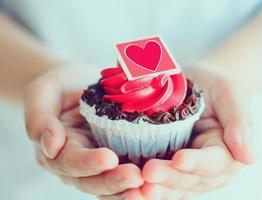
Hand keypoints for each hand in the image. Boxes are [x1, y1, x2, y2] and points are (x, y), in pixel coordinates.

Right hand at [24, 65, 143, 195]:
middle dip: (114, 181)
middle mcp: (76, 163)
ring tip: (149, 188)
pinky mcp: (115, 158)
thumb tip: (51, 147)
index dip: (88, 163)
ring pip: (109, 186)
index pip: (70, 162)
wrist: (78, 85)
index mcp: (57, 149)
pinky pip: (123, 175)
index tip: (109, 158)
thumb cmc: (60, 86)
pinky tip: (155, 183)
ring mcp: (96, 164)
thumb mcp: (43, 92)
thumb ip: (39, 118)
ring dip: (128, 190)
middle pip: (92, 181)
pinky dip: (138, 184)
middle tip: (136, 178)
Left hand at [139, 66, 254, 198]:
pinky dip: (148, 187)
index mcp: (226, 154)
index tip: (179, 158)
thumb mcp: (232, 98)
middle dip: (169, 178)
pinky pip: (161, 184)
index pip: (213, 163)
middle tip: (148, 173)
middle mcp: (208, 170)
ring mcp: (188, 173)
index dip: (196, 163)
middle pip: (190, 180)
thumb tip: (249, 158)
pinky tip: (132, 187)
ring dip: (157, 189)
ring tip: (137, 188)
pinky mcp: (170, 170)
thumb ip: (240, 126)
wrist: (201, 89)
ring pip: (174, 188)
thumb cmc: (218, 90)